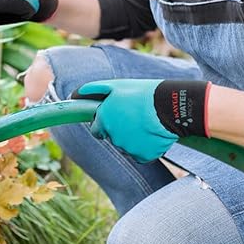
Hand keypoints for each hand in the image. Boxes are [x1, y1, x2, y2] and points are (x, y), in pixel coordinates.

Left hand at [71, 79, 210, 162]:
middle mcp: (112, 137)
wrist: (170, 107)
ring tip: (147, 124)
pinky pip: (141, 154)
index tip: (117, 118)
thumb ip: (93, 90)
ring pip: (127, 147)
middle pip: (113, 138)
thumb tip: (73, 95)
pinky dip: (146, 147)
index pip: (96, 130)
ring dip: (134, 139)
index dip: (105, 124)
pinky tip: (153, 134)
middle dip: (120, 130)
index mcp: (104, 120)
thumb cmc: (142, 94)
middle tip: (136, 118)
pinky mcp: (143, 156)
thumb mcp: (116, 86)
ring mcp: (128, 149)